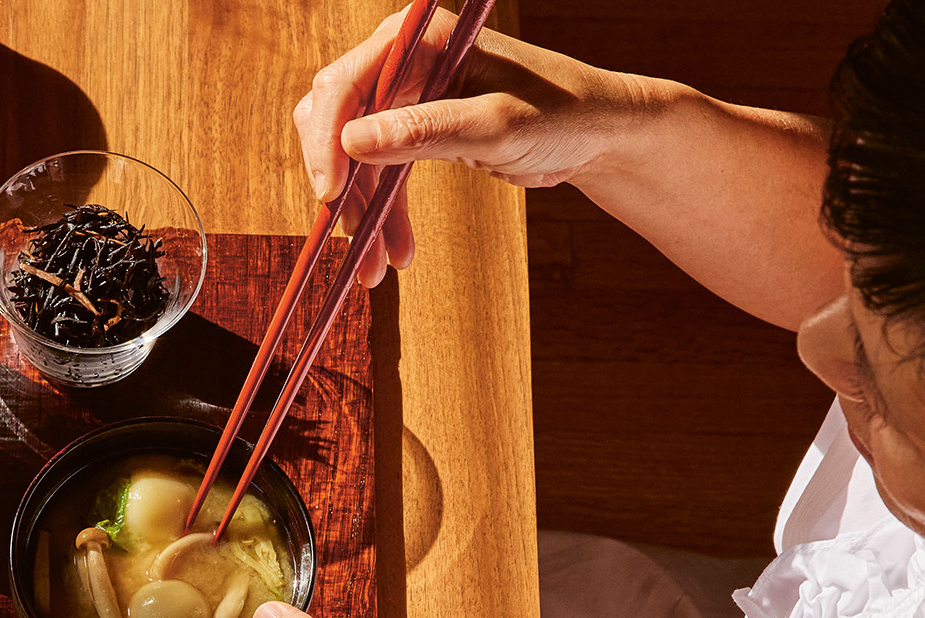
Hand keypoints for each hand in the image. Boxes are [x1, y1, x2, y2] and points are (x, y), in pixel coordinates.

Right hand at [294, 7, 658, 286]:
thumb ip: (422, 131)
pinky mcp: (416, 131)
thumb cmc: (562, 114)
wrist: (598, 134)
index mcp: (418, 41)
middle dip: (341, 188)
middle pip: (335, 123)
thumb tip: (350, 142)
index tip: (330, 195)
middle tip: (352, 240)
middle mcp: (404, 62)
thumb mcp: (493, 126)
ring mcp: (408, 97)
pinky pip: (379, 175)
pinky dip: (383, 215)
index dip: (326, 141)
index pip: (344, 85)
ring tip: (376, 268)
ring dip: (362, 215)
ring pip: (354, 160)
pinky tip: (396, 251)